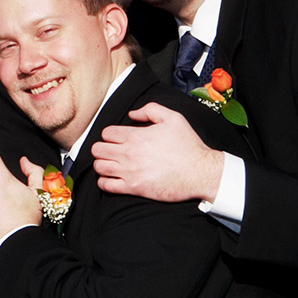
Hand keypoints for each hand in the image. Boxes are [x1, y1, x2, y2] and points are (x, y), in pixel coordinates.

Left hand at [90, 104, 223, 203]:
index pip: (106, 133)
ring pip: (99, 166)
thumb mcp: (173, 118)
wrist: (200, 172)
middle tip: (110, 151)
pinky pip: (106, 185)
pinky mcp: (133, 188)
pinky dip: (105, 182)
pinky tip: (113, 178)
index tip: (116, 139)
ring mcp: (129, 171)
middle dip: (102, 149)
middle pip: (98, 149)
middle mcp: (129, 153)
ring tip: (111, 164)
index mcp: (136, 136)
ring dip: (102, 164)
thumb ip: (150, 110)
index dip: (110, 135)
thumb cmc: (188, 146)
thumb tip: (132, 114)